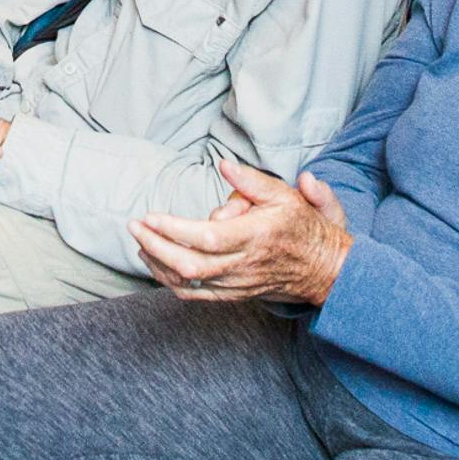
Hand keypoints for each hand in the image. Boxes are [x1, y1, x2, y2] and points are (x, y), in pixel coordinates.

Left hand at [131, 163, 352, 305]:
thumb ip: (252, 181)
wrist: (324, 268)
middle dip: (155, 246)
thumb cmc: (303, 226)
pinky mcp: (233, 294)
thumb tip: (224, 165)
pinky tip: (156, 264)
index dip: (173, 229)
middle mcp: (243, 264)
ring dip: (157, 264)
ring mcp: (236, 284)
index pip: (206, 237)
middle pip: (189, 264)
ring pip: (188, 283)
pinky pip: (195, 295)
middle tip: (134, 227)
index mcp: (255, 236)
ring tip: (139, 242)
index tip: (150, 216)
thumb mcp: (284, 194)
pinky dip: (169, 282)